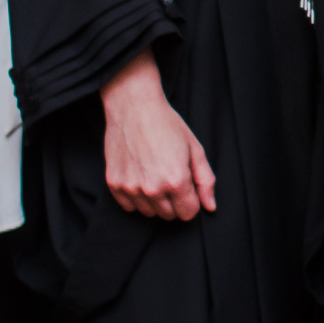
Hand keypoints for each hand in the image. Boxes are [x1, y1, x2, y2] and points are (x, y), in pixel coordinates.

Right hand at [100, 49, 216, 222]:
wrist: (134, 107)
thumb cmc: (167, 124)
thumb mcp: (195, 148)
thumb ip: (205, 180)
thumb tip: (210, 206)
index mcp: (176, 181)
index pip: (188, 213)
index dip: (191, 200)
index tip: (187, 185)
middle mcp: (152, 189)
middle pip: (169, 215)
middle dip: (174, 201)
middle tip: (170, 176)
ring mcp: (130, 188)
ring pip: (149, 213)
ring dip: (155, 200)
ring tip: (154, 173)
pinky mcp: (114, 184)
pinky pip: (129, 207)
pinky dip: (136, 197)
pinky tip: (140, 175)